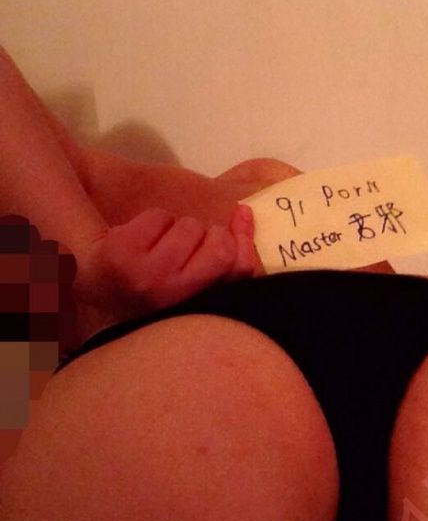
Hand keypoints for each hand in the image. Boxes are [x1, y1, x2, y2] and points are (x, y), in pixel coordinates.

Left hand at [75, 204, 257, 331]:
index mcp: (191, 307)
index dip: (245, 242)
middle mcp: (171, 298)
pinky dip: (153, 219)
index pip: (240, 272)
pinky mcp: (124, 253)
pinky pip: (161, 217)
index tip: (239, 218)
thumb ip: (223, 254)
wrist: (88, 275)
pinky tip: (138, 237)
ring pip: (190, 227)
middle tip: (184, 242)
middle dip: (207, 233)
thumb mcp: (188, 277)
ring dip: (177, 226)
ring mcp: (146, 277)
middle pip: (221, 247)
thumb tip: (243, 213)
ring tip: (156, 243)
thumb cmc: (147, 276)